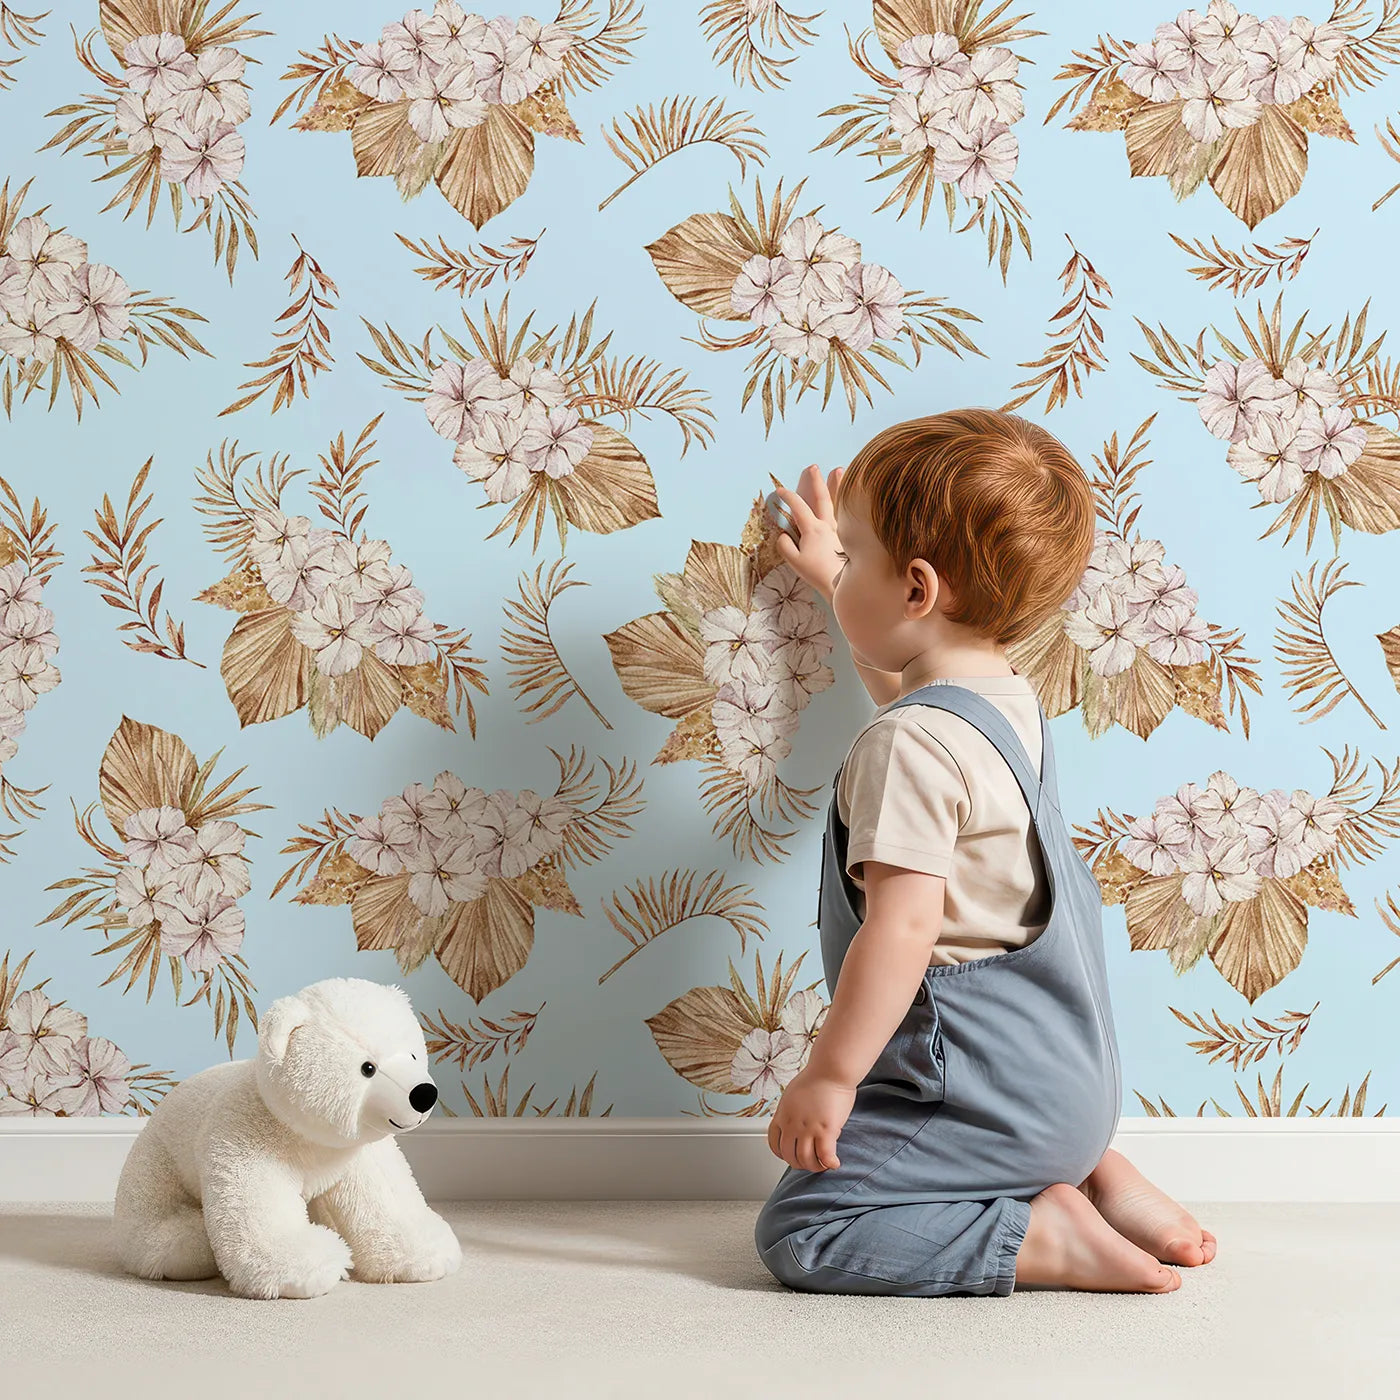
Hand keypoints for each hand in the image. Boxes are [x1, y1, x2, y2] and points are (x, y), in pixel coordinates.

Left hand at [767, 1068, 855, 1172]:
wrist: (830, 1069)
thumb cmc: (817, 1076)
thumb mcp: (793, 1094)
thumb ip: (793, 1110)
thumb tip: (799, 1119)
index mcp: (782, 1115)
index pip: (774, 1143)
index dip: (782, 1154)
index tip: (790, 1155)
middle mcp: (792, 1124)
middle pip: (789, 1156)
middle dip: (799, 1163)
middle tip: (810, 1162)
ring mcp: (808, 1129)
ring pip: (806, 1160)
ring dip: (815, 1166)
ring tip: (823, 1164)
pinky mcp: (826, 1131)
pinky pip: (825, 1156)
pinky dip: (830, 1164)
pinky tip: (835, 1163)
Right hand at [768, 464, 844, 601]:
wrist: (844, 584)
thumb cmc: (818, 573)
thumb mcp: (795, 562)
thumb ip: (785, 546)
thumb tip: (782, 535)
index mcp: (813, 529)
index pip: (798, 506)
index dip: (787, 497)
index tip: (779, 491)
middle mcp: (829, 525)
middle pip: (821, 497)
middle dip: (815, 481)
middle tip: (813, 467)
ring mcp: (842, 529)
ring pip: (839, 502)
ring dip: (838, 485)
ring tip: (839, 469)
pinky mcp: (851, 535)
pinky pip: (848, 514)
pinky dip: (849, 502)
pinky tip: (854, 497)